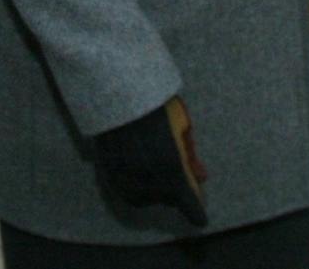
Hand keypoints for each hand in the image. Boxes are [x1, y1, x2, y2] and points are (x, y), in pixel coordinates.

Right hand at [94, 96, 207, 225]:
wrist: (117, 90)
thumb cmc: (155, 105)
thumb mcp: (182, 126)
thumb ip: (191, 154)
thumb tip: (201, 175)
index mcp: (172, 171)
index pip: (190, 206)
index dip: (196, 212)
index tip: (200, 218)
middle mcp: (149, 180)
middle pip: (166, 199)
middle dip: (174, 191)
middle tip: (175, 171)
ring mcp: (125, 178)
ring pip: (142, 198)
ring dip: (152, 190)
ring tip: (153, 167)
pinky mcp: (107, 171)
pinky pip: (123, 188)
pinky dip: (132, 184)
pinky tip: (136, 168)